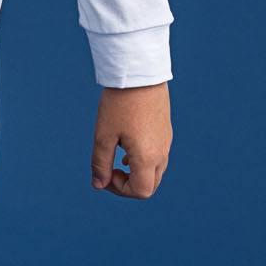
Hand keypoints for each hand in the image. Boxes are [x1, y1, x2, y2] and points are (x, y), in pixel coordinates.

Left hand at [91, 84, 171, 199]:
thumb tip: (98, 185)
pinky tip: (127, 148)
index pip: (141, 191)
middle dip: (129, 184)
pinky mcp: (166, 131)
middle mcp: (162, 153)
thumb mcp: (103, 135)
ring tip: (117, 157)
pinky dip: (143, 161)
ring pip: (155, 171)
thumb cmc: (119, 104)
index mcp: (148, 157)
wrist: (140, 74)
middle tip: (110, 170)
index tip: (105, 173)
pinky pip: (158, 157)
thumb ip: (100, 163)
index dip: (120, 189)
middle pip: (150, 185)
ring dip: (136, 172)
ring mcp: (166, 142)